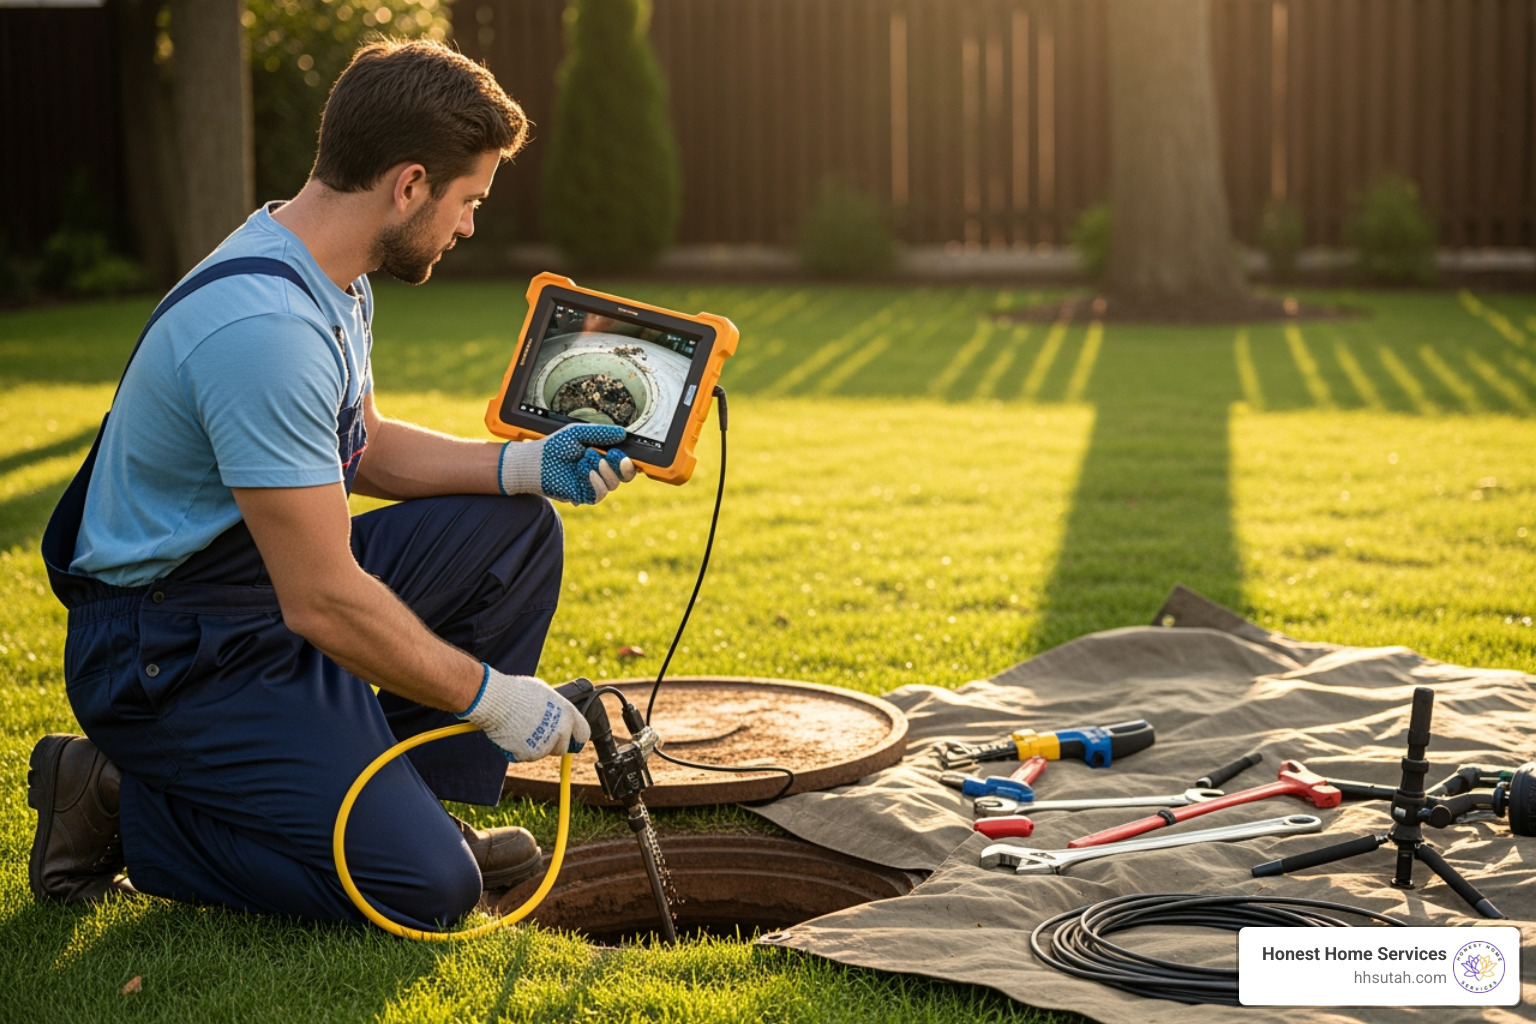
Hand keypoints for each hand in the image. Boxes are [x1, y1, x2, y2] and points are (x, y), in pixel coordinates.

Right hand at [457, 665, 591, 761]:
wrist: (497, 700)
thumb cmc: (518, 692)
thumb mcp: (545, 694)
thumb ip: (556, 708)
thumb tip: (558, 715)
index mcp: (568, 713)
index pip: (583, 733)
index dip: (576, 738)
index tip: (571, 741)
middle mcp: (561, 730)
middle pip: (561, 748)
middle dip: (551, 745)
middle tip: (537, 735)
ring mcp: (546, 744)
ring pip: (542, 753)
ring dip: (533, 746)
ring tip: (519, 728)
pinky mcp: (530, 754)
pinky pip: (525, 756)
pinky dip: (518, 750)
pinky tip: (511, 734)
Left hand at [498, 423, 637, 504]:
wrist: (535, 461)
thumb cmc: (555, 446)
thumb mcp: (579, 433)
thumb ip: (601, 433)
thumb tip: (623, 432)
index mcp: (602, 457)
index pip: (624, 462)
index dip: (628, 459)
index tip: (624, 451)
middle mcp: (600, 473)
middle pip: (625, 476)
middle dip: (623, 466)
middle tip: (616, 455)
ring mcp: (592, 485)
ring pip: (612, 484)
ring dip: (603, 470)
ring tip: (587, 457)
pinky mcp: (583, 496)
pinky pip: (599, 494)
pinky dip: (595, 482)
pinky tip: (586, 471)